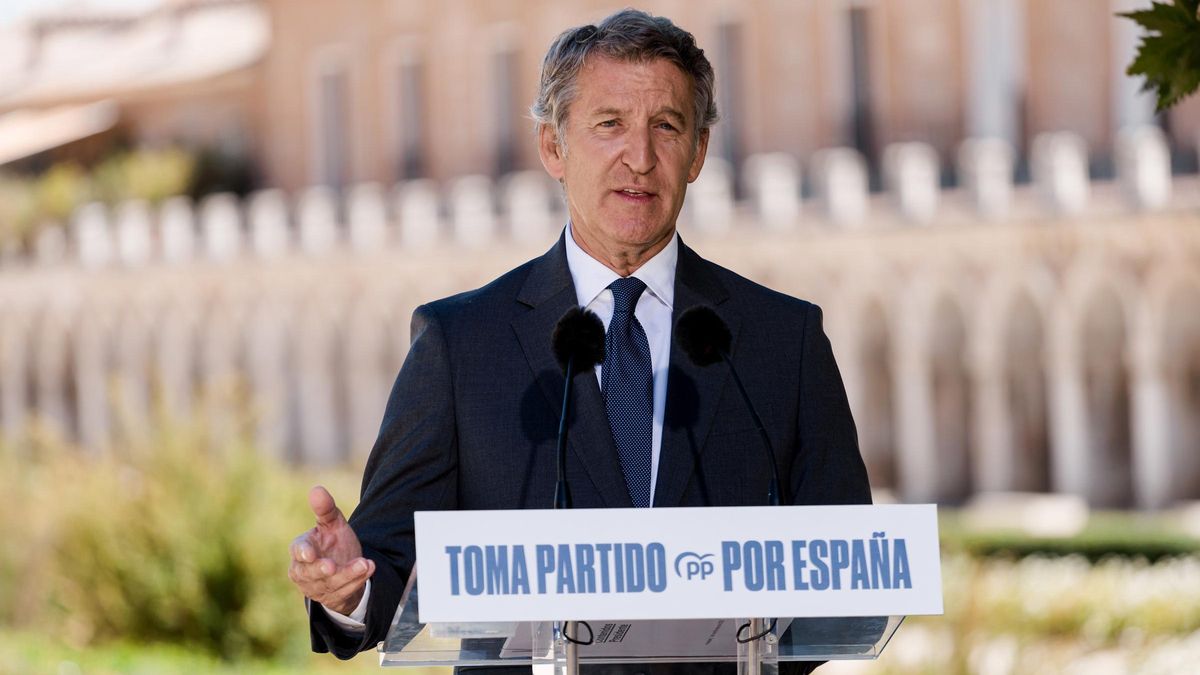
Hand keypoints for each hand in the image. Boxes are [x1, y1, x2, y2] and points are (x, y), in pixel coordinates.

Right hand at [289, 485, 375, 615]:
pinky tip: (369, 568)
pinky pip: (345, 591)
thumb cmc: (332, 542)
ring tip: (364, 564)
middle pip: (311, 572)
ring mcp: (318, 586)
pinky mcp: (333, 597)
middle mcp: (305, 571)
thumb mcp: (332, 524)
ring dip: (349, 574)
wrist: (343, 567)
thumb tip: (317, 489)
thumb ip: (325, 509)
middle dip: (322, 570)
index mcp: (301, 549)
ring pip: (332, 583)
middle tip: (332, 566)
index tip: (309, 554)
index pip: (297, 551)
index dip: (303, 552)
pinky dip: (357, 581)